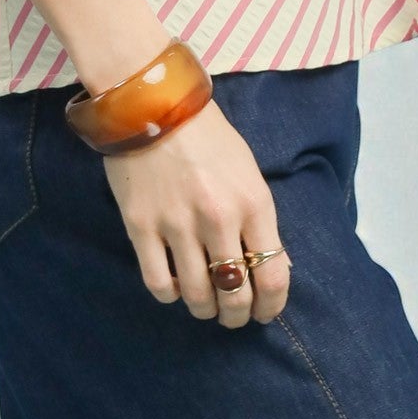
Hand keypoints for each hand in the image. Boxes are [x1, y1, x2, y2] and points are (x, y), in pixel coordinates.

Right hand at [102, 95, 291, 328]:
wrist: (152, 103)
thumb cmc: (208, 136)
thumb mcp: (249, 172)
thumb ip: (261, 221)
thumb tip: (276, 266)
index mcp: (252, 203)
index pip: (273, 276)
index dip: (271, 306)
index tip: (264, 312)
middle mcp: (218, 218)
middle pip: (235, 295)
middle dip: (237, 315)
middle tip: (233, 315)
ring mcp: (177, 224)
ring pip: (197, 296)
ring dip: (205, 309)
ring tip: (205, 304)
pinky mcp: (141, 226)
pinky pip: (159, 283)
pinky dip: (170, 295)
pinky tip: (175, 286)